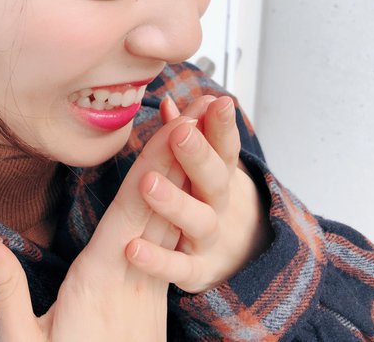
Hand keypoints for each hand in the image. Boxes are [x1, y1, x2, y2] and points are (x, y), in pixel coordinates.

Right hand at [0, 114, 198, 340]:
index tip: (170, 128)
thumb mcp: (24, 341)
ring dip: (186, 177)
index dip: (152, 167)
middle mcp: (134, 277)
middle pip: (160, 207)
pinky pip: (176, 244)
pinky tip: (188, 191)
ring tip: (200, 138)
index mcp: (100, 279)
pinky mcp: (156, 299)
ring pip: (174, 223)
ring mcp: (151, 288)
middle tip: (199, 113)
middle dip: (178, 157)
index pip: (130, 211)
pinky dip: (182, 210)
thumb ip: (6, 287)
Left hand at [126, 94, 273, 292]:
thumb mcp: (204, 168)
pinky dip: (157, 260)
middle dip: (198, 155)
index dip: (221, 125)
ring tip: (148, 183)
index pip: (224, 146)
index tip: (217, 102)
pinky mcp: (197, 271)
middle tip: (182, 133)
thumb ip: (185, 135)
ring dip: (174, 202)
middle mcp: (218, 204)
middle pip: (214, 179)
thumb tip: (169, 104)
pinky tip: (132, 248)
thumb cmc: (208, 199)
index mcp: (220, 174)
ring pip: (198, 220)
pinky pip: (178, 267)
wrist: (240, 256)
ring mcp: (209, 238)